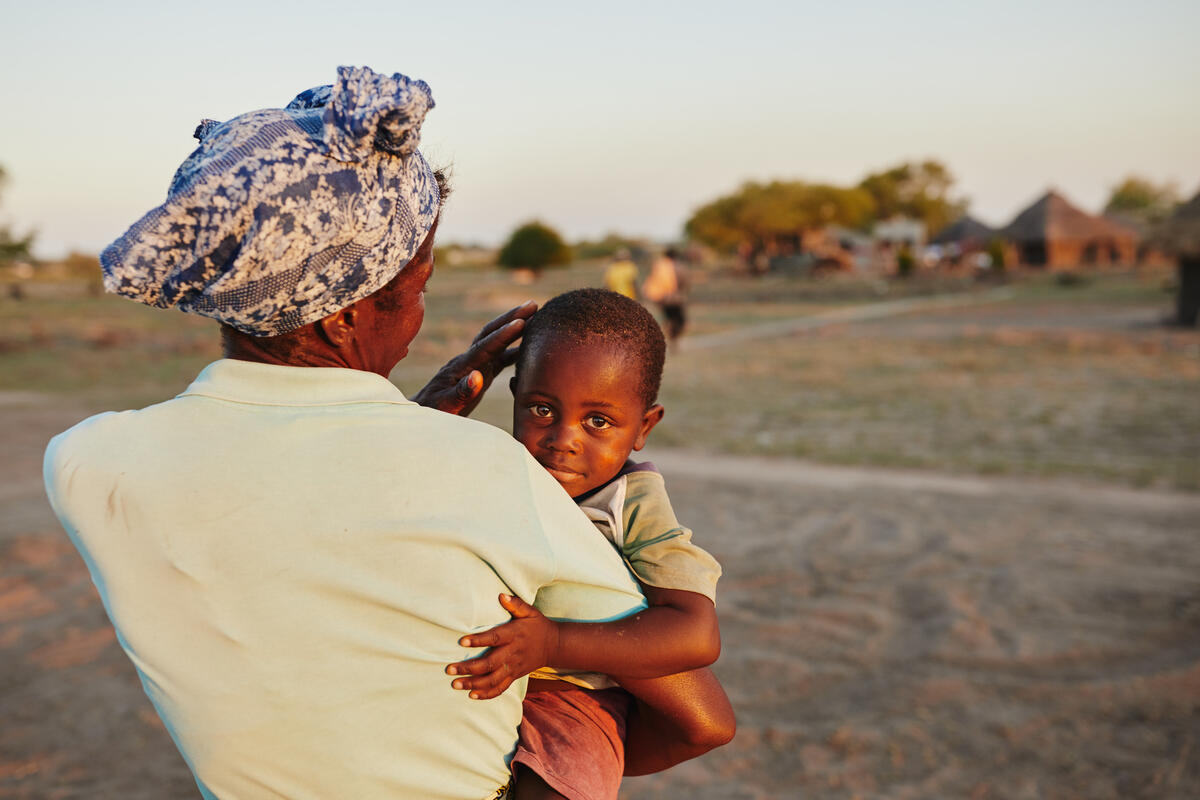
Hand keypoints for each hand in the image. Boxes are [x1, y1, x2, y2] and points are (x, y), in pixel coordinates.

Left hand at [412, 302, 536, 415]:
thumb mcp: (446, 406)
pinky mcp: (477, 373)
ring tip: (535, 316)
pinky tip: (528, 348)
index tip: (522, 322)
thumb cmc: (433, 412)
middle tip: (533, 304)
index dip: (504, 334)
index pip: (485, 346)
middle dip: (511, 318)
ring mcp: (473, 365)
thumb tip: (477, 377)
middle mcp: (468, 361)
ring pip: (496, 341)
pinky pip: (498, 356)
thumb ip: (462, 392)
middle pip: (491, 333)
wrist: (420, 414)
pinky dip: (513, 349)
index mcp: (461, 367)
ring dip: (514, 328)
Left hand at [446, 593, 558, 699]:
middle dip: (469, 668)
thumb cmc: (538, 626)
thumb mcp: (530, 612)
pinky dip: (487, 694)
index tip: (462, 641)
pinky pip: (500, 688)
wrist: (554, 645)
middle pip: (489, 664)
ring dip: (473, 684)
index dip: (479, 640)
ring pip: (492, 680)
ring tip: (455, 684)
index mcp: (514, 635)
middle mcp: (513, 653)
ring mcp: (513, 667)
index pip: (494, 638)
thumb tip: (501, 595)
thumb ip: (516, 604)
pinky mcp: (515, 676)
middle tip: (450, 669)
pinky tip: (472, 695)